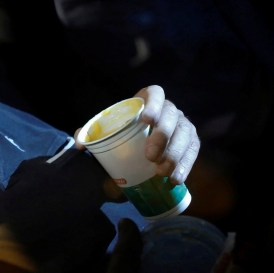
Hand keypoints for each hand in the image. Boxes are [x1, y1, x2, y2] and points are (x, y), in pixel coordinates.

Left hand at [74, 86, 199, 184]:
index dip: (153, 103)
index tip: (146, 119)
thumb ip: (90, 134)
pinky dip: (186, 165)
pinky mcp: (191, 141)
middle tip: (150, 156)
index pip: (155, 93)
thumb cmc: (121, 133)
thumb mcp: (105, 130)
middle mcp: (168, 109)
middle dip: (163, 135)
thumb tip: (80, 144)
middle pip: (171, 116)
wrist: (139, 147)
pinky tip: (175, 179)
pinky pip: (193, 151)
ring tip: (162, 172)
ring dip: (175, 154)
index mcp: (148, 100)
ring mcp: (182, 124)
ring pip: (185, 134)